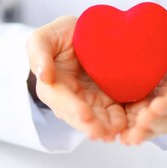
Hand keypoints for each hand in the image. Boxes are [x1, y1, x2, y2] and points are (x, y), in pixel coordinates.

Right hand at [26, 16, 126, 140]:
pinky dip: (120, 120)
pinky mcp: (106, 100)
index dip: (73, 108)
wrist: (83, 34)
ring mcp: (89, 102)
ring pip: (98, 120)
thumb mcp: (43, 38)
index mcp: (52, 88)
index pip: (62, 100)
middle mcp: (70, 100)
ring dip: (107, 128)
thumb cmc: (58, 36)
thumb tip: (43, 76)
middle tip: (104, 133)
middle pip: (80, 117)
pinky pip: (113, 113)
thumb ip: (38, 53)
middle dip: (92, 126)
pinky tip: (128, 125)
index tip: (85, 115)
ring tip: (117, 132)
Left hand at [120, 24, 166, 144]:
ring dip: (140, 132)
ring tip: (128, 137)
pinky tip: (117, 135)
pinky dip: (127, 129)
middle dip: (154, 122)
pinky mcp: (142, 108)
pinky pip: (136, 122)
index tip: (158, 106)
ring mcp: (159, 110)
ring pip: (151, 126)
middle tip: (141, 121)